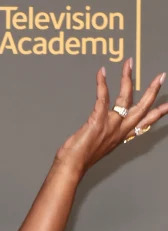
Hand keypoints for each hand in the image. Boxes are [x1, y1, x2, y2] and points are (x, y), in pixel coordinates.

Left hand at [55, 59, 167, 176]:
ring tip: (129, 64)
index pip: (144, 124)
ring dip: (128, 78)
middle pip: (142, 108)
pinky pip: (103, 97)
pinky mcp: (98, 121)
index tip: (167, 106)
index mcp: (121, 136)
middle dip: (153, 91)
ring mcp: (110, 125)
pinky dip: (102, 83)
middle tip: (161, 77)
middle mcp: (119, 131)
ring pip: (126, 98)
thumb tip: (105, 130)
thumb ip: (107, 136)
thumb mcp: (100, 147)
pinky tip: (102, 73)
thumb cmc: (80, 159)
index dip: (157, 114)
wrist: (72, 167)